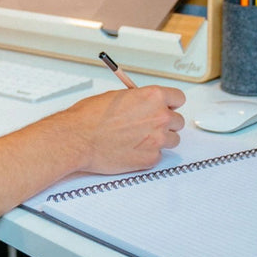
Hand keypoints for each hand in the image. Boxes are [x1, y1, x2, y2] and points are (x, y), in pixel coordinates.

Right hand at [49, 84, 185, 175]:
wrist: (77, 139)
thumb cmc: (89, 118)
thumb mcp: (116, 97)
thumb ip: (137, 99)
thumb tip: (143, 103)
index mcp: (153, 97)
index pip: (178, 98)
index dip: (170, 103)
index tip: (166, 106)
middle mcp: (160, 117)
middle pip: (177, 121)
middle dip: (165, 122)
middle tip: (148, 125)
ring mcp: (157, 140)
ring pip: (172, 140)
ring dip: (160, 139)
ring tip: (139, 138)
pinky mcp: (151, 159)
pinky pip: (158, 156)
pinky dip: (148, 153)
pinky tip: (132, 149)